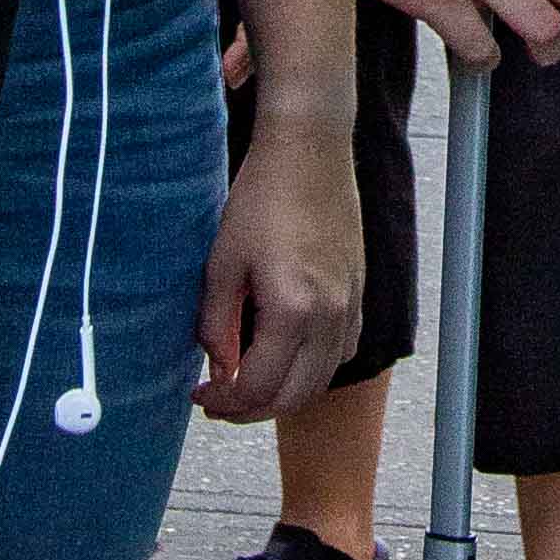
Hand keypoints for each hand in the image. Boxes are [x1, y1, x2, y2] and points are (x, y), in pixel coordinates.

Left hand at [196, 113, 365, 419]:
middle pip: (294, 396)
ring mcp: (350, 304)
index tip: (200, 394)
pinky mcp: (359, 290)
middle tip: (219, 400)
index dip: (225, 402)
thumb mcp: (222, 264)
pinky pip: (342, 351)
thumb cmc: (260, 199)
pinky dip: (315, 368)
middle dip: (252, 409)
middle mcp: (330, 316)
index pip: (259, 387)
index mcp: (293, 311)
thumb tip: (220, 369)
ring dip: (285, 393)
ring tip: (249, 383)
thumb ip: (216, 327)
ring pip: (322, 379)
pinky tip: (288, 355)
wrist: (309, 150)